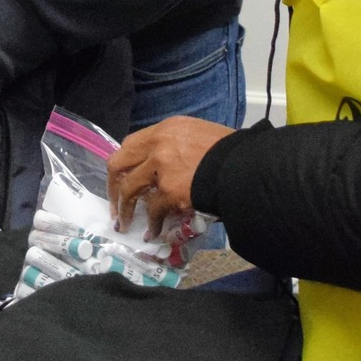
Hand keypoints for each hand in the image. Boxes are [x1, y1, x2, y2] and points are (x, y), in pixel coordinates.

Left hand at [107, 115, 232, 233]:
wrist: (246, 165)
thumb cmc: (230, 151)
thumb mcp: (199, 136)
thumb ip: (176, 147)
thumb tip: (163, 168)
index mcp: (166, 129)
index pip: (131, 144)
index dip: (123, 163)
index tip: (122, 177)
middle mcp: (158, 144)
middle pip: (119, 163)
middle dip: (113, 186)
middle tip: (116, 203)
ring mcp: (161, 168)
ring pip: (129, 189)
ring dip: (125, 209)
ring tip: (125, 224)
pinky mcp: (169, 191)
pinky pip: (153, 211)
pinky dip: (153, 224)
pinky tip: (154, 232)